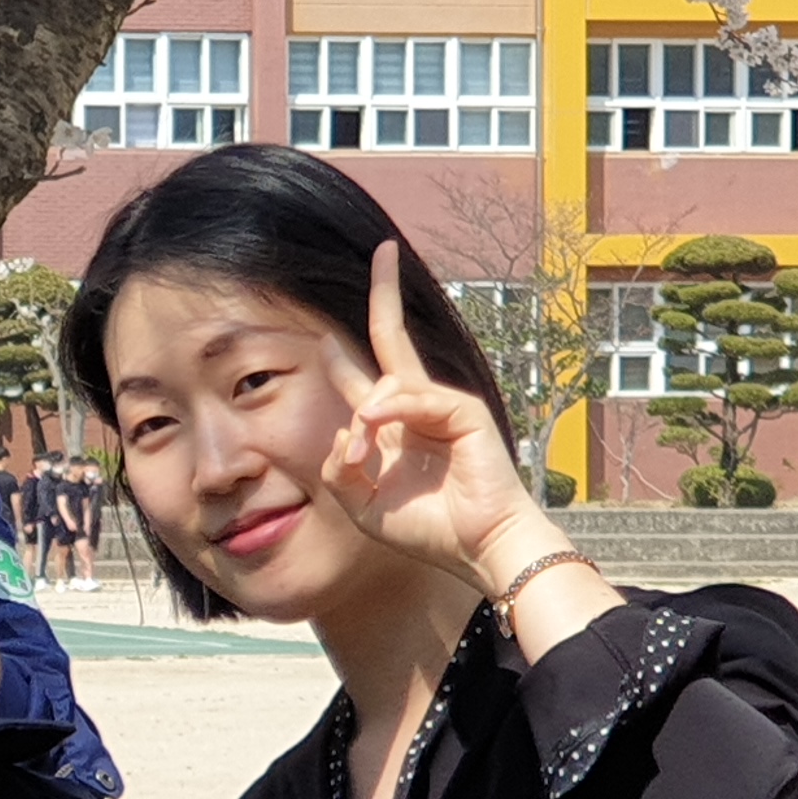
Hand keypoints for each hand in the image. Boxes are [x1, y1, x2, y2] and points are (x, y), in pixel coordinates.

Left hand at [323, 241, 549, 594]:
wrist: (477, 548)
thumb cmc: (428, 528)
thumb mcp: (363, 504)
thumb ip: (341, 468)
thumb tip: (348, 427)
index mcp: (392, 425)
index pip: (362, 376)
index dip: (340, 353)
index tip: (321, 333)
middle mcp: (415, 407)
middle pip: (392, 337)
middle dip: (385, 292)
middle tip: (383, 251)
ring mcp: (441, 405)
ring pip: (388, 381)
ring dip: (365, 420)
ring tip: (363, 460)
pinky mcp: (464, 410)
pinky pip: (416, 397)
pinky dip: (391, 411)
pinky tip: (377, 426)